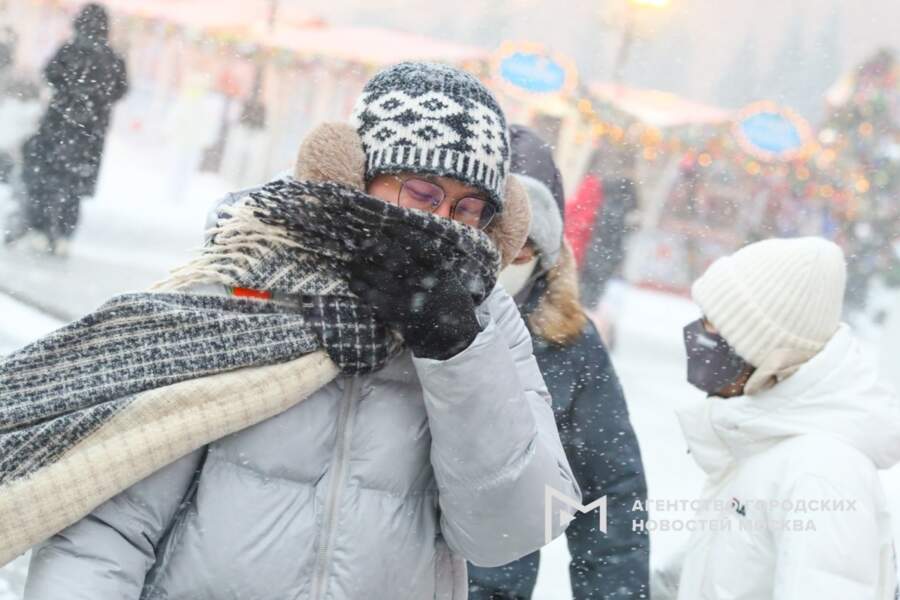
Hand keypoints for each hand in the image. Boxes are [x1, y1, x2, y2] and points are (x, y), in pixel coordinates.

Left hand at [348, 224, 480, 359]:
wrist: (454, 335)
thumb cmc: (449, 300)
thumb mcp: (449, 277)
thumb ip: (432, 262)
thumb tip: (405, 239)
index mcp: (440, 270)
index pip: (420, 246)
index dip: (402, 234)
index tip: (389, 227)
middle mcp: (424, 282)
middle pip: (394, 259)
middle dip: (376, 248)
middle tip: (364, 243)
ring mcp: (410, 298)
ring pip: (380, 277)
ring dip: (363, 267)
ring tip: (353, 262)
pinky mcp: (398, 314)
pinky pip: (375, 298)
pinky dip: (362, 289)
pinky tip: (354, 282)